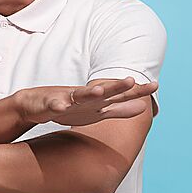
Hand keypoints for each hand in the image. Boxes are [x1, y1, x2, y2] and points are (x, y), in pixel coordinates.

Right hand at [15, 77, 157, 125]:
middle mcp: (85, 97)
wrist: (36, 105)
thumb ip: (120, 109)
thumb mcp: (98, 112)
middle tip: (131, 80)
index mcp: (98, 101)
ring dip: (90, 92)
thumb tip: (143, 107)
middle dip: (116, 86)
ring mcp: (67, 99)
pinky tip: (62, 107)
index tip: (155, 85)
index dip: (136, 91)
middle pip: (104, 91)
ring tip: (99, 90)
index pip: (120, 95)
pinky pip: (54, 105)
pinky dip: (58, 105)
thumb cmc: (70, 108)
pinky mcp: (51, 104)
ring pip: (80, 95)